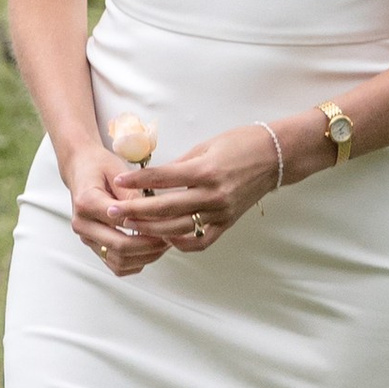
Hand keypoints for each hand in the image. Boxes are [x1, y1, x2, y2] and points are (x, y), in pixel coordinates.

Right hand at [63, 143, 169, 277]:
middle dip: (149, 246)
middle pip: (119, 247)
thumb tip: (153, 214)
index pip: (120, 222)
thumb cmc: (99, 166)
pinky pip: (116, 265)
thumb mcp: (118, 171)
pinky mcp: (93, 246)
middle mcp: (82, 224)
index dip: (147, 226)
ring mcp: (86, 238)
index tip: (167, 223)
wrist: (81, 169)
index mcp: (86, 202)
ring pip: (118, 262)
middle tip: (170, 237)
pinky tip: (150, 250)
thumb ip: (132, 194)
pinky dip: (135, 262)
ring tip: (163, 244)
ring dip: (144, 257)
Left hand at [125, 124, 285, 255]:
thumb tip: (152, 178)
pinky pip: (201, 241)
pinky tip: (164, 240)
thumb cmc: (241, 143)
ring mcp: (221, 212)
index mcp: (206, 170)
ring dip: (151, 229)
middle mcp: (214, 194)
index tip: (117, 181)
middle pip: (166, 207)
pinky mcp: (228, 223)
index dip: (138, 180)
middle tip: (112, 212)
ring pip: (179, 228)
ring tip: (131, 226)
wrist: (276, 156)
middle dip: (136, 210)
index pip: (164, 177)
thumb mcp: (206, 146)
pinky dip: (181, 243)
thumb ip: (179, 165)